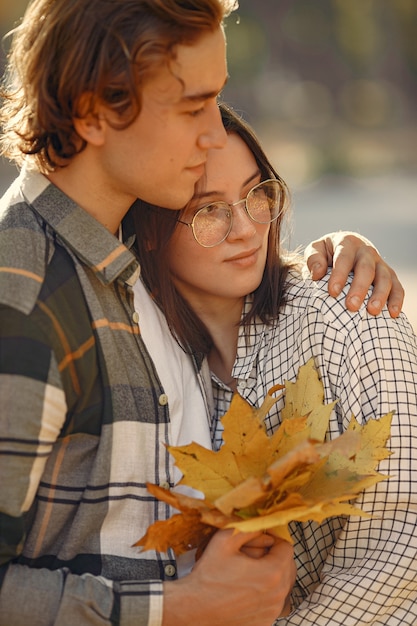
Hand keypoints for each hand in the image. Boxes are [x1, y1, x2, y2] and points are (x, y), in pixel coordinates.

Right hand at [162, 529, 295, 625]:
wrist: (194, 608)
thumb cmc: (208, 576)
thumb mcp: (225, 540)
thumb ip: (249, 529)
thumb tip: (263, 528)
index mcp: (271, 573)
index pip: (287, 548)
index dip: (274, 540)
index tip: (262, 540)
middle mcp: (277, 595)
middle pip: (288, 568)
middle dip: (276, 557)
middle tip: (257, 555)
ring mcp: (272, 612)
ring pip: (283, 586)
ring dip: (272, 576)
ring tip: (250, 573)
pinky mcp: (265, 623)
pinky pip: (274, 603)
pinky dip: (266, 594)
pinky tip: (247, 590)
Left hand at [304, 231, 403, 317]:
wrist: (345, 249)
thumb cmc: (327, 254)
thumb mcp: (316, 250)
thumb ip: (313, 259)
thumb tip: (317, 274)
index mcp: (347, 243)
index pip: (344, 258)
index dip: (339, 275)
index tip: (333, 292)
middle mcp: (366, 251)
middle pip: (366, 269)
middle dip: (359, 288)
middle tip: (351, 306)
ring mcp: (380, 263)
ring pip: (384, 278)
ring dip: (380, 295)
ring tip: (372, 311)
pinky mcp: (389, 274)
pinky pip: (397, 286)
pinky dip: (396, 299)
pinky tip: (393, 313)